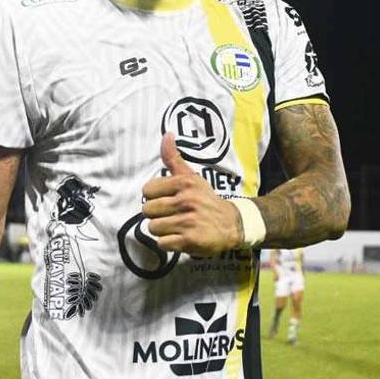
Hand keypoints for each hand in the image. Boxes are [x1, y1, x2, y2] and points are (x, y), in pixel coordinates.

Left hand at [141, 132, 242, 255]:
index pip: (147, 191)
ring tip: (177, 227)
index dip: (154, 198)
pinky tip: (181, 238)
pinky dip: (169, 243)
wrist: (232, 224)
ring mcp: (188, 221)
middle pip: (148, 210)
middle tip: (172, 215)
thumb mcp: (192, 177)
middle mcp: (186, 201)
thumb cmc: (206, 200)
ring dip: (162, 230)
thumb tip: (166, 135)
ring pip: (153, 227)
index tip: (168, 200)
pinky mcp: (190, 240)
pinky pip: (162, 243)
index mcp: (184, 183)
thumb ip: (174, 158)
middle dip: (157, 215)